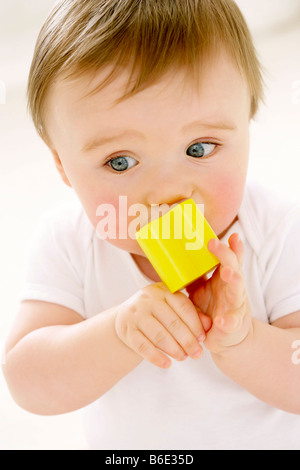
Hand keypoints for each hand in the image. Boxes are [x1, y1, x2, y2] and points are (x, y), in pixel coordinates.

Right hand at [115, 282, 211, 367]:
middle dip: (187, 340)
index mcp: (163, 290)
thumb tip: (209, 325)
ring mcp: (136, 314)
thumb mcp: (173, 308)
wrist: (126, 318)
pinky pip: (143, 346)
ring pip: (158, 334)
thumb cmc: (157, 313)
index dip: (195, 324)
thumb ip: (192, 314)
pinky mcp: (127, 330)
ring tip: (184, 358)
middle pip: (172, 322)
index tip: (203, 339)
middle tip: (197, 354)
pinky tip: (167, 364)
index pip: (183, 306)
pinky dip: (156, 357)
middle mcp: (148, 299)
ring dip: (174, 349)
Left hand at [187, 233, 252, 354]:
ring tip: (227, 272)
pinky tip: (219, 320)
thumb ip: (193, 274)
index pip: (232, 259)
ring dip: (234, 279)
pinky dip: (226, 321)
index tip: (232, 235)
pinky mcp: (233, 325)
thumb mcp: (201, 288)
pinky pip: (231, 323)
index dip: (233, 247)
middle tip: (216, 245)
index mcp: (226, 278)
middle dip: (228, 256)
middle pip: (235, 268)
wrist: (226, 336)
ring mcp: (236, 306)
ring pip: (238, 290)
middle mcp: (234, 289)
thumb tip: (171, 257)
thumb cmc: (212, 307)